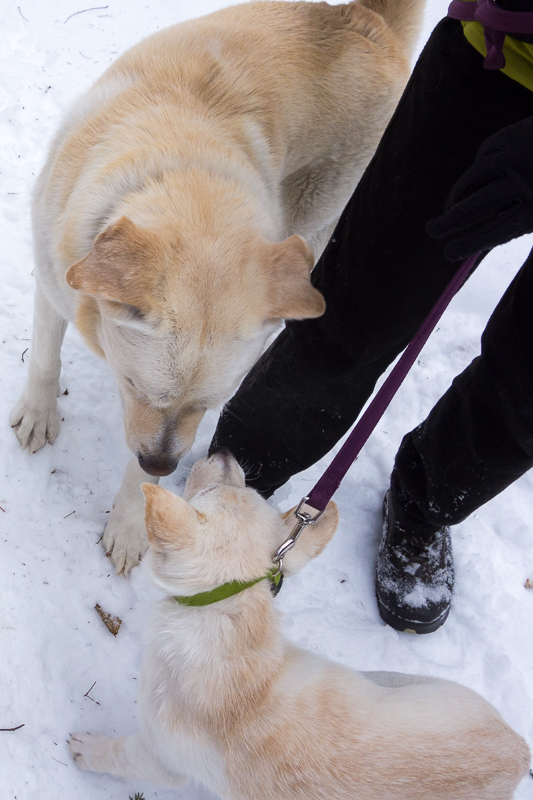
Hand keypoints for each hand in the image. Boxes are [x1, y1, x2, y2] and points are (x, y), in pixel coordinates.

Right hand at [426, 116, 532, 260]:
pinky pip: (480, 163)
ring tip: (444, 214)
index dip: (469, 244)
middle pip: (476, 207)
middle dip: (449, 222)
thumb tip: (490, 258)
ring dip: (454, 201)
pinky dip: (473, 177)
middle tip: (432, 231)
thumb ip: (520, 236)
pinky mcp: (504, 140)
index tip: (448, 253)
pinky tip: (468, 188)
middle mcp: (522, 183)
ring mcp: (512, 159)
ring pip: (472, 183)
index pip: (495, 232)